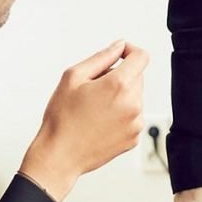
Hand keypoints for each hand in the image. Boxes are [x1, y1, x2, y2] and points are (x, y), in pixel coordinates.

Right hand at [17, 42, 147, 201]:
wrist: (60, 155)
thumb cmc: (62, 117)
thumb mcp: (73, 77)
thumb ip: (101, 57)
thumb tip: (119, 46)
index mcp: (119, 86)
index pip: (141, 57)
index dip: (130, 50)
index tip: (119, 55)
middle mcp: (133, 104)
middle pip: (137, 77)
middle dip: (120, 76)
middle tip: (93, 89)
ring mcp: (136, 123)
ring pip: (135, 97)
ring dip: (121, 96)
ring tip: (95, 108)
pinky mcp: (134, 138)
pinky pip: (133, 116)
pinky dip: (121, 114)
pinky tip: (100, 122)